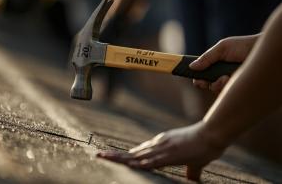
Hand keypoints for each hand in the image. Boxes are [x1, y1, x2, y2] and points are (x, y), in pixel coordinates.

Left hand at [97, 123, 224, 180]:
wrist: (212, 134)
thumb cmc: (204, 145)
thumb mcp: (194, 161)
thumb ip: (191, 171)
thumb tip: (194, 181)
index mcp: (162, 144)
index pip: (140, 151)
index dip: (127, 155)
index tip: (115, 157)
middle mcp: (158, 144)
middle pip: (133, 152)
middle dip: (116, 155)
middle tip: (100, 155)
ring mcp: (162, 148)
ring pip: (136, 155)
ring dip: (119, 157)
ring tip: (103, 157)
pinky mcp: (169, 154)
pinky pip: (151, 161)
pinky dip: (138, 164)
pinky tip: (128, 165)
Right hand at [190, 34, 259, 92]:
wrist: (261, 50)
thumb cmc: (243, 46)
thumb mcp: (222, 48)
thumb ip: (207, 57)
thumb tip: (192, 67)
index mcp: (215, 64)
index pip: (201, 74)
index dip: (197, 77)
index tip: (195, 79)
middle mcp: (220, 73)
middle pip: (205, 84)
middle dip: (203, 83)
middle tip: (203, 82)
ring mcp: (228, 81)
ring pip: (215, 88)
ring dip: (216, 84)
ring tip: (224, 77)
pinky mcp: (236, 86)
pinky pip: (226, 91)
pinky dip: (226, 86)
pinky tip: (230, 79)